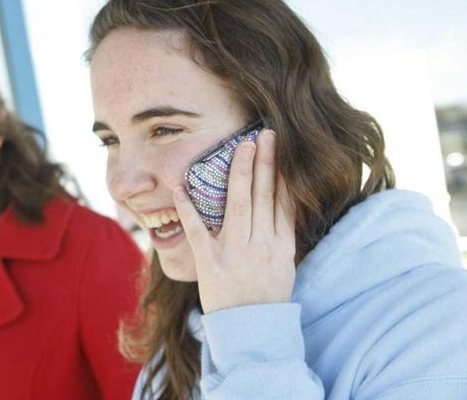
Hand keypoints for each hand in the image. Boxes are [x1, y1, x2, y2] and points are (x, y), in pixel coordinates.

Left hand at [173, 129, 295, 313]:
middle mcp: (262, 246)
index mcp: (282, 245)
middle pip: (263, 196)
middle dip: (263, 163)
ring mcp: (236, 254)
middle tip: (261, 135)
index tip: (277, 146)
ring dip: (238, 174)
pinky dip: (188, 209)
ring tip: (240, 148)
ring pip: (238, 206)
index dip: (280, 171)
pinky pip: (198, 232)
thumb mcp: (285, 264)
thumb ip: (282, 233)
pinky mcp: (211, 265)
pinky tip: (181, 186)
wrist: (252, 332)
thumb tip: (280, 200)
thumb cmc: (267, 295)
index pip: (282, 200)